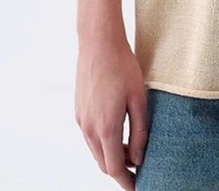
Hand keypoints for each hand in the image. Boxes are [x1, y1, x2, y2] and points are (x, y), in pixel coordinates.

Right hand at [75, 33, 148, 189]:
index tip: (138, 187)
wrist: (98, 42)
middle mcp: (89, 128)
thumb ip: (140, 131)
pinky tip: (117, 131)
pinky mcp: (78, 111)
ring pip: (95, 151)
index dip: (127, 182)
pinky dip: (103, 142)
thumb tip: (139, 158)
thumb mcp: (139, 98)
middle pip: (103, 163)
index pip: (115, 168)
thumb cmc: (122, 66)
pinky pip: (90, 137)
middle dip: (120, 170)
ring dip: (111, 155)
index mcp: (106, 128)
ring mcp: (81, 120)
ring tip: (131, 149)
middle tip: (139, 167)